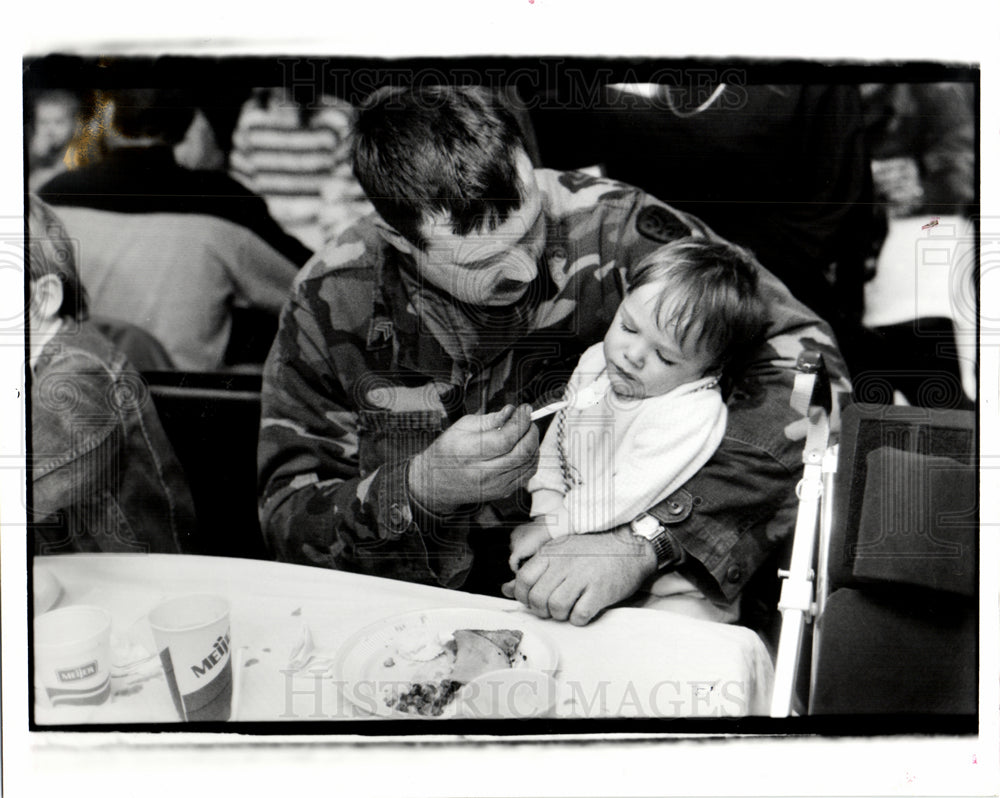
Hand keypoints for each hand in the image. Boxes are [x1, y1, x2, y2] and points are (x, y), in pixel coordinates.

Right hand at [408, 404, 538, 514]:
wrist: (437, 482)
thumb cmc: (448, 451)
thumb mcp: (463, 427)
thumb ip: (490, 419)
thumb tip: (511, 411)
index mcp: (470, 454)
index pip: (506, 439)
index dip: (520, 422)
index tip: (525, 409)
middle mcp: (484, 474)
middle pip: (521, 452)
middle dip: (531, 431)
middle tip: (529, 418)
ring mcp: (495, 486)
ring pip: (528, 464)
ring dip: (534, 444)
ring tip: (527, 430)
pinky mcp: (502, 492)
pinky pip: (527, 474)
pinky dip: (532, 458)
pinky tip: (525, 447)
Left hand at [501, 526, 656, 624]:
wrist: (631, 546)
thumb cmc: (592, 552)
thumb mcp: (559, 553)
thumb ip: (532, 571)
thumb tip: (506, 589)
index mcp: (551, 552)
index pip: (523, 579)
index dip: (525, 596)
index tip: (534, 599)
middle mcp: (565, 562)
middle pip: (538, 598)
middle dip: (543, 609)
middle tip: (553, 606)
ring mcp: (583, 576)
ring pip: (557, 608)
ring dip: (561, 615)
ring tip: (569, 607)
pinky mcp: (601, 590)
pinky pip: (579, 615)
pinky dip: (579, 618)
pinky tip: (584, 609)